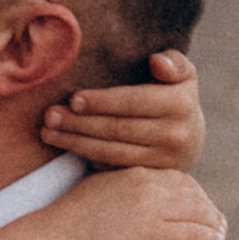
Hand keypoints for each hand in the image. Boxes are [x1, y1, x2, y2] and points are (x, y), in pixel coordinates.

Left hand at [39, 47, 203, 170]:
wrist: (190, 140)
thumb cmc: (175, 96)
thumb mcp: (183, 75)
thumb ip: (175, 63)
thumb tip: (157, 61)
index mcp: (180, 105)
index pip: (133, 102)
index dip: (102, 102)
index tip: (74, 99)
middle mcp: (174, 136)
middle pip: (118, 129)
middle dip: (80, 123)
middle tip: (50, 116)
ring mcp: (162, 162)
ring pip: (111, 152)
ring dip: (76, 142)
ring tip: (48, 132)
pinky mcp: (148, 178)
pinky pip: (112, 168)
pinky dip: (87, 158)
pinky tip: (66, 147)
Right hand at [57, 165, 223, 239]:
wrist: (52, 238)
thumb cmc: (65, 223)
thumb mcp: (94, 193)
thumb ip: (117, 191)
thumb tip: (127, 203)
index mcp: (131, 172)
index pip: (173, 177)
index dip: (192, 192)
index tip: (201, 203)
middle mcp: (144, 184)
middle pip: (189, 192)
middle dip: (207, 207)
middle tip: (218, 220)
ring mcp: (147, 207)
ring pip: (194, 212)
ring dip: (212, 223)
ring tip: (221, 234)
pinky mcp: (148, 231)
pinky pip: (188, 233)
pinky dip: (206, 238)